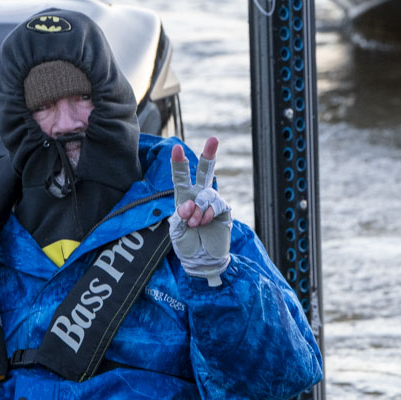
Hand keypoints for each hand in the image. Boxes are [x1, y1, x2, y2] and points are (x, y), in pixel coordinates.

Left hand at [168, 137, 232, 285]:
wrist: (203, 261)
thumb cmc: (187, 246)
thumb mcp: (176, 232)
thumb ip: (180, 216)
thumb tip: (190, 204)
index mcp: (184, 199)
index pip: (181, 178)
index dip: (178, 163)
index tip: (176, 148)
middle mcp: (199, 198)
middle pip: (205, 172)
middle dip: (209, 155)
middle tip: (214, 139)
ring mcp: (213, 204)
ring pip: (207, 193)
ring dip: (198, 207)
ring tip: (194, 222)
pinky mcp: (224, 211)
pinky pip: (217, 204)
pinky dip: (207, 212)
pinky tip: (203, 222)